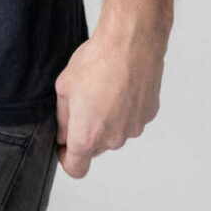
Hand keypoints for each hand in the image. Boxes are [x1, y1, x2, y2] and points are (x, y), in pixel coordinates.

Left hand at [52, 30, 163, 178]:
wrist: (132, 41)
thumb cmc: (98, 60)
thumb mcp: (64, 87)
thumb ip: (62, 119)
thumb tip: (64, 134)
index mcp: (87, 135)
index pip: (76, 169)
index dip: (67, 158)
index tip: (65, 146)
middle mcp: (112, 139)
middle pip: (95, 148)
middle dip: (88, 132)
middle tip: (85, 102)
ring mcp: (133, 128)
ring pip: (115, 133)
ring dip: (108, 120)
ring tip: (105, 89)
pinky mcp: (148, 115)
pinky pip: (132, 119)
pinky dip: (126, 109)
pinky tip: (122, 87)